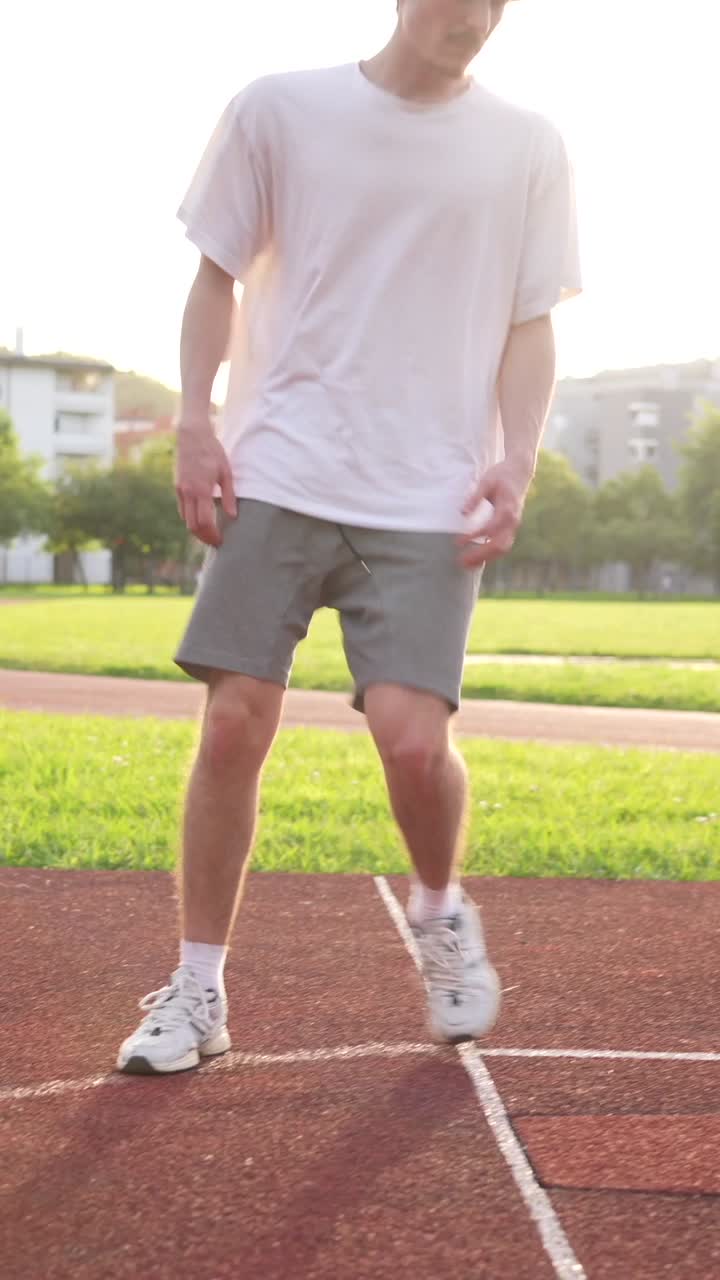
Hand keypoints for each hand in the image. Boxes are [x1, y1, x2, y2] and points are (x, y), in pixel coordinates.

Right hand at [175, 420, 236, 546]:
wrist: (191, 434)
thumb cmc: (212, 451)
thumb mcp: (226, 472)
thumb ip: (229, 496)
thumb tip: (233, 516)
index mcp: (201, 490)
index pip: (204, 522)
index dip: (212, 535)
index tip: (220, 541)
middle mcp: (187, 492)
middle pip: (192, 526)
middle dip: (204, 537)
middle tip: (216, 542)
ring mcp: (180, 489)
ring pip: (185, 519)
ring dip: (196, 529)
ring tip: (210, 533)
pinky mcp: (177, 486)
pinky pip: (182, 509)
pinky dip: (190, 518)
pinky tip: (201, 519)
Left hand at [456, 458, 533, 567]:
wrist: (520, 472)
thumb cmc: (501, 475)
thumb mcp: (487, 481)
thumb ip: (475, 497)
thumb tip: (463, 513)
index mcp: (507, 508)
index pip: (491, 528)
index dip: (475, 536)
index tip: (459, 542)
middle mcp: (513, 521)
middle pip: (498, 544)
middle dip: (480, 555)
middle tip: (460, 561)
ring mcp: (514, 526)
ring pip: (502, 549)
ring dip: (484, 559)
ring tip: (466, 565)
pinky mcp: (511, 529)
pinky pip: (502, 546)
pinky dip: (489, 555)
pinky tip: (475, 560)